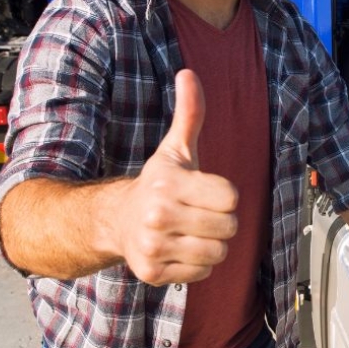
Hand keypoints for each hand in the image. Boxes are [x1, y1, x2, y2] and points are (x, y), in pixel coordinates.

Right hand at [108, 69, 238, 284]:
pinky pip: (202, 272)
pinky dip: (196, 264)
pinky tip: (179, 249)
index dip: (224, 195)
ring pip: (218, 252)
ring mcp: (153, 246)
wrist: (117, 220)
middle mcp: (158, 215)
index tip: (204, 191)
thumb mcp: (176, 149)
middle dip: (221, 221)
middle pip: (229, 226)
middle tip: (198, 213)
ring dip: (211, 244)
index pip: (231, 197)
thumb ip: (189, 114)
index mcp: (169, 183)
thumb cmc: (158, 184)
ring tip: (190, 232)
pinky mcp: (153, 273)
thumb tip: (188, 74)